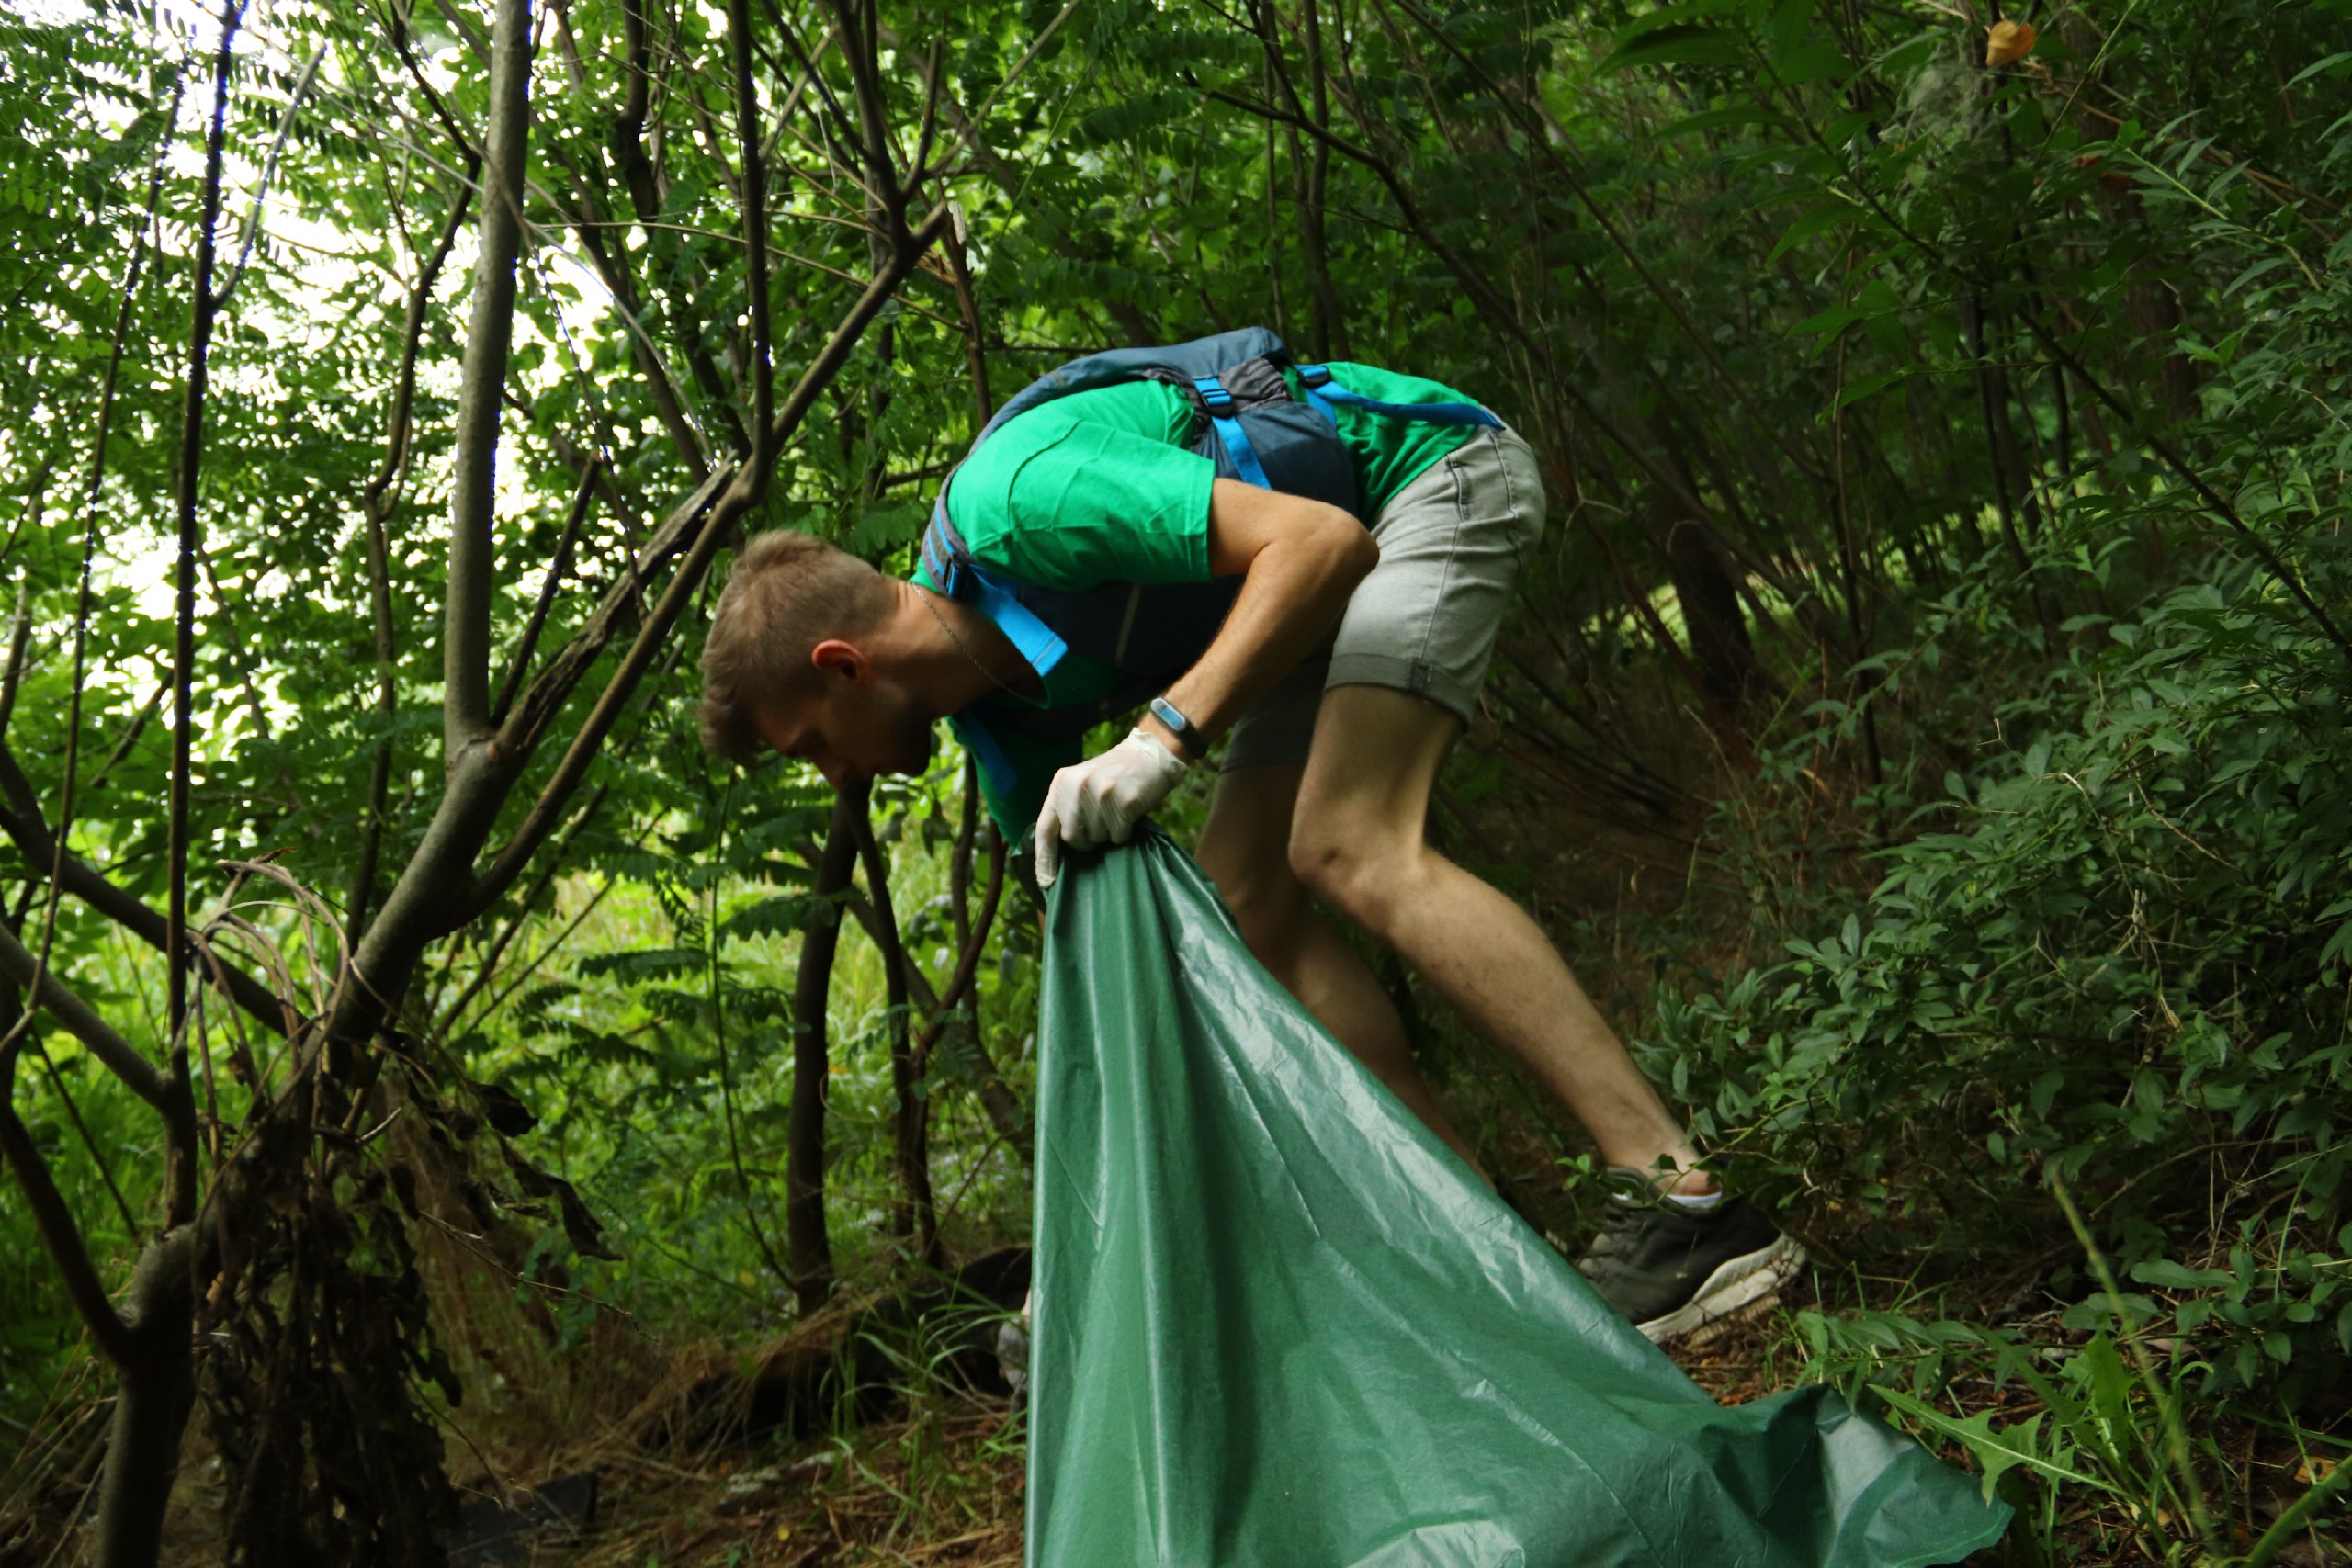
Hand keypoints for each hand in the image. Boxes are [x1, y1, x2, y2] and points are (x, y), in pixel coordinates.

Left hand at [1033, 727, 1188, 887]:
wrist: (1148, 754)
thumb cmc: (1113, 775)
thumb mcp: (1081, 783)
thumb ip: (1067, 809)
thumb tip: (1057, 853)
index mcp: (1061, 783)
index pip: (1045, 828)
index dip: (1044, 858)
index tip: (1046, 882)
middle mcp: (1076, 787)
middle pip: (1072, 838)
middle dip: (1086, 841)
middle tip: (1101, 824)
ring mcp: (1101, 793)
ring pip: (1097, 838)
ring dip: (1108, 834)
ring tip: (1116, 812)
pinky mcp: (1124, 801)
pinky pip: (1119, 835)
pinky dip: (1125, 832)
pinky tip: (1129, 813)